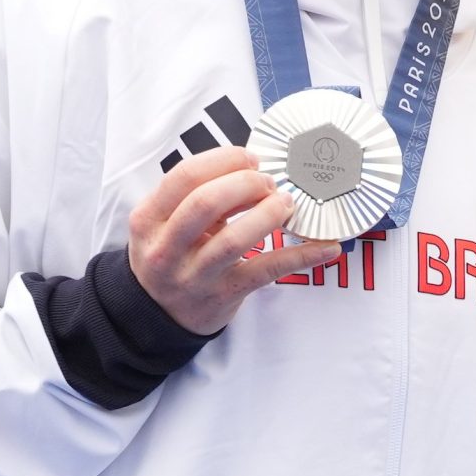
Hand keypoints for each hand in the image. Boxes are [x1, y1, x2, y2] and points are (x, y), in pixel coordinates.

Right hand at [128, 146, 343, 333]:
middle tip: (269, 183)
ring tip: (287, 204)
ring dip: (269, 214)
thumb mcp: (168, 222)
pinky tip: (326, 247)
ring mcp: (194, 275)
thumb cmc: (172, 253)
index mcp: (149, 219)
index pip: (184, 177)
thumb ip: (199, 195)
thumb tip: (252, 169)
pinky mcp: (224, 294)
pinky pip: (266, 271)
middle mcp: (166, 248)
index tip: (251, 159)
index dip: (223, 160)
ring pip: (234, 240)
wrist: (156, 316)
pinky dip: (302, 256)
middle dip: (245, 184)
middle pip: (205, 203)